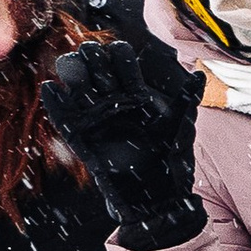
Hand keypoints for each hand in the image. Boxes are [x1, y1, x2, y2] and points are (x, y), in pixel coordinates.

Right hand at [45, 36, 205, 248]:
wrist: (155, 197)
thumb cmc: (169, 160)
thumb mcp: (178, 127)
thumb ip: (186, 100)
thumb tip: (198, 73)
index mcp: (137, 96)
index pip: (123, 64)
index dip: (119, 54)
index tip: (121, 53)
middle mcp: (114, 104)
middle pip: (96, 69)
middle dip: (92, 58)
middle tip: (91, 54)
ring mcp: (96, 120)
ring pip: (77, 88)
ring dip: (72, 73)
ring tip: (70, 64)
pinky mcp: (81, 139)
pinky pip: (63, 119)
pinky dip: (55, 104)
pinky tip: (52, 89)